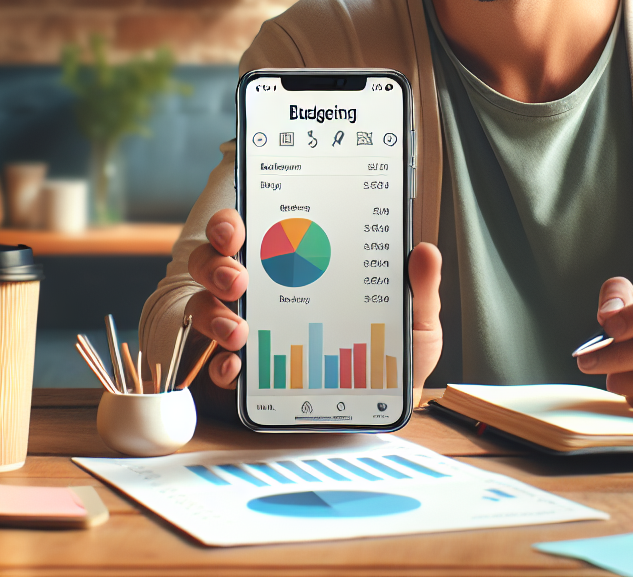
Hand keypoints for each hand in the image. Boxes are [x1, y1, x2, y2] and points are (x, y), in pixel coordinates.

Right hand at [187, 209, 444, 397]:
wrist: (384, 409)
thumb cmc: (394, 354)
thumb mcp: (415, 319)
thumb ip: (420, 288)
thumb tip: (425, 252)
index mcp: (304, 264)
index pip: (257, 230)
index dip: (232, 224)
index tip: (236, 229)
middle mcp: (269, 290)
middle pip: (218, 262)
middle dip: (217, 264)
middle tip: (238, 278)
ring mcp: (252, 328)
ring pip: (207, 306)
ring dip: (214, 312)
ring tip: (238, 328)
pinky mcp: (249, 371)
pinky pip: (217, 363)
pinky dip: (220, 364)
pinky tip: (236, 366)